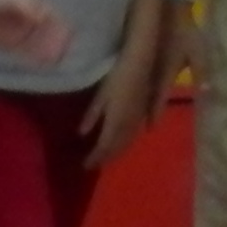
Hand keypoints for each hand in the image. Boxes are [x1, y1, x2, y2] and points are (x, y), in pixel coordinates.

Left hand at [0, 0, 71, 65]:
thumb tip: (43, 17)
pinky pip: (24, 50)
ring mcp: (19, 30)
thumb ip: (26, 8)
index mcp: (32, 5)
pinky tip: (39, 63)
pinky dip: (33, 55)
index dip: (61, 24)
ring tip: (56, 60)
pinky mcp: (8, 41)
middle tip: (66, 52)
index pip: (51, 16)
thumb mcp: (9, 0)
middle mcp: (28, 18)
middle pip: (47, 30)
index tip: (71, 34)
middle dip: (57, 40)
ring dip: (47, 49)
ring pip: (38, 41)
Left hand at [85, 44, 165, 168]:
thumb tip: (81, 134)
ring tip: (108, 156)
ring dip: (118, 151)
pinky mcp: (144, 110)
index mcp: (117, 121)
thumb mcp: (102, 94)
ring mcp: (139, 117)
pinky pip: (135, 132)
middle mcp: (129, 123)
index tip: (86, 165)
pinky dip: (127, 141)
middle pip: (118, 146)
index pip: (105, 146)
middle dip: (107, 157)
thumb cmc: (118, 74)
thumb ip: (92, 114)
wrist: (142, 60)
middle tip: (96, 163)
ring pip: (128, 141)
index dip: (96, 157)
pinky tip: (124, 140)